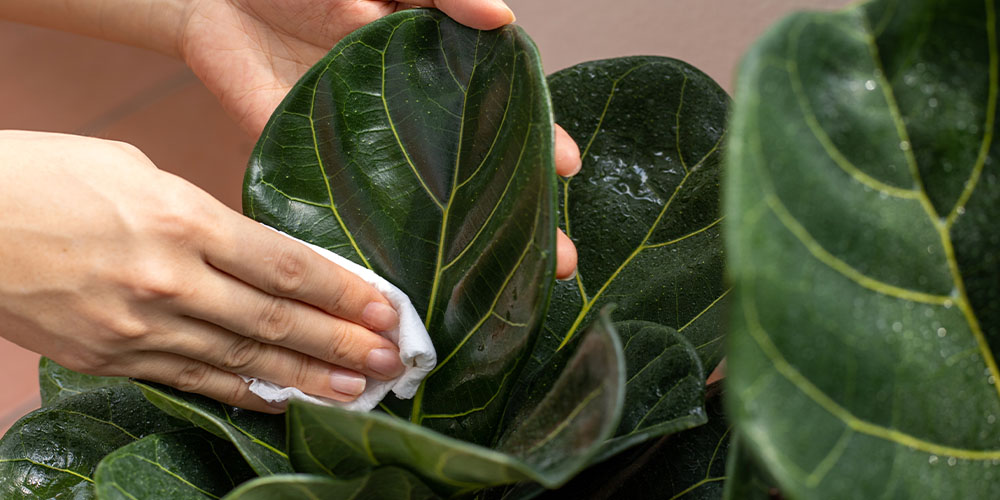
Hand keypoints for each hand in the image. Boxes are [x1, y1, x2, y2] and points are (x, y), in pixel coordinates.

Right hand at [0, 131, 407, 411]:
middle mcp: (168, 278)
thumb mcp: (136, 172)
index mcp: (181, 218)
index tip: (384, 308)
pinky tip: (284, 401)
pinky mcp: (111, 358)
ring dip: (307, 378)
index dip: (343, 291)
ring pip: (242, 359)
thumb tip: (250, 249)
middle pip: (276, 318)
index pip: (286, 264)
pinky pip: (192, 381)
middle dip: (342, 342)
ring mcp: (138, 326)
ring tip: (358, 392)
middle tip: (393, 360)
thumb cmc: (44, 178)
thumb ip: (201, 214)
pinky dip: (243, 393)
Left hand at [178, 0, 579, 277]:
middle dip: (521, 219)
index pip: (503, 117)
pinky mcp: (323, 178)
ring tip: (506, 284)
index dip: (538, 145)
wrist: (220, 1)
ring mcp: (372, 157)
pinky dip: (386, 257)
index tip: (567, 169)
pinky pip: (361, 223)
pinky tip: (413, 285)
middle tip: (557, 258)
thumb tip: (501, 17)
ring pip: (432, 210)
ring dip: (470, 250)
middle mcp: (414, 126)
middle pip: (481, 178)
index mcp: (437, 77)